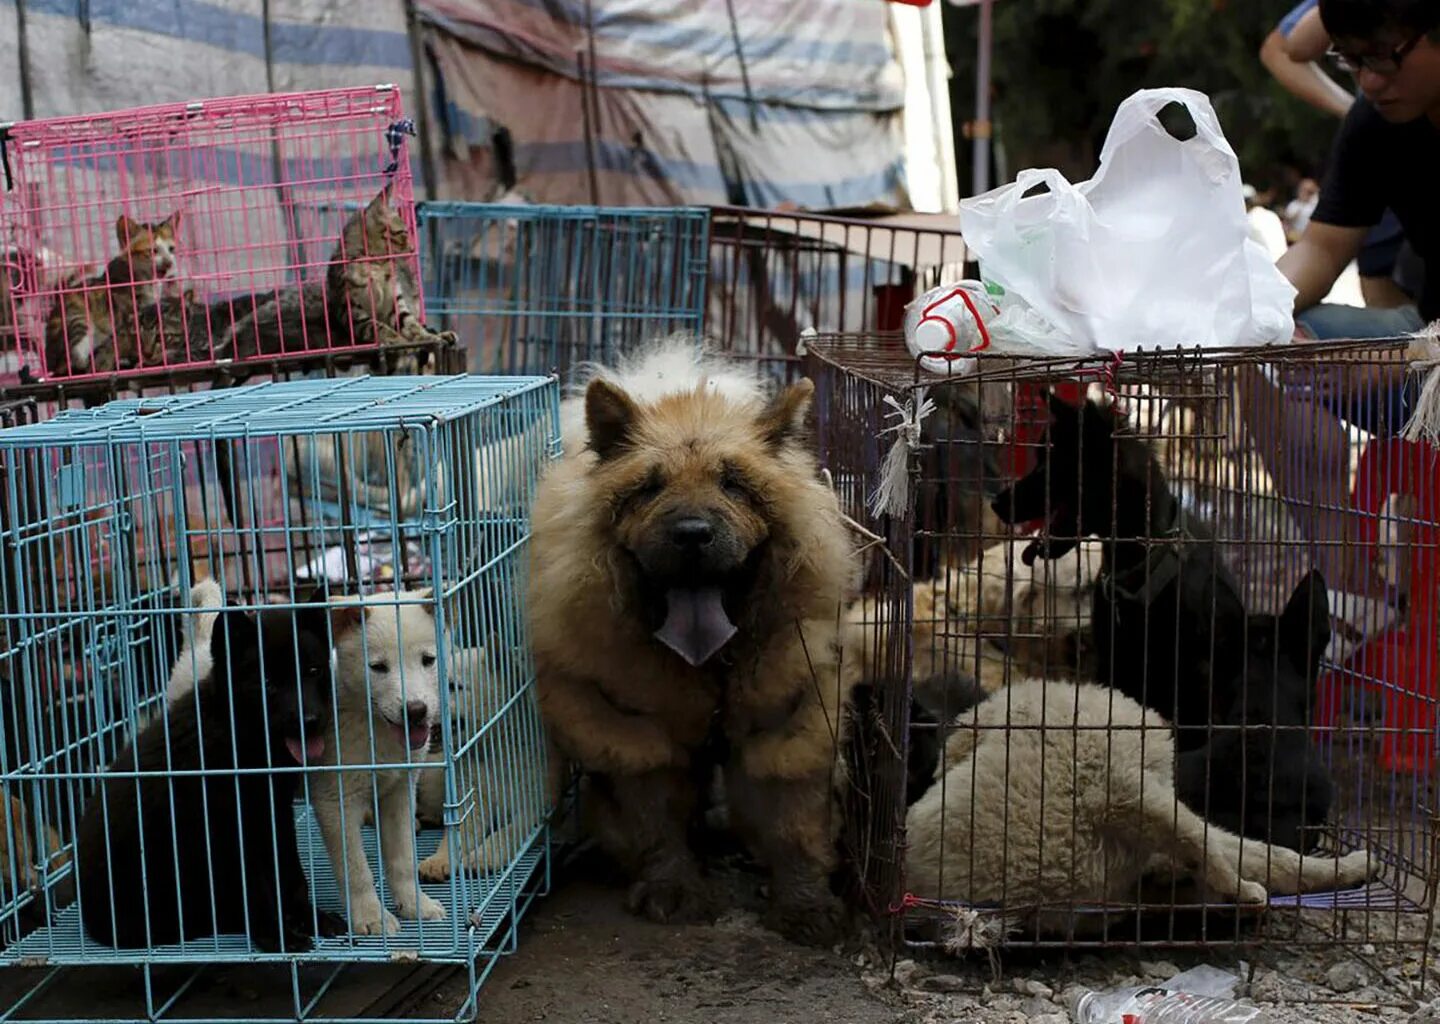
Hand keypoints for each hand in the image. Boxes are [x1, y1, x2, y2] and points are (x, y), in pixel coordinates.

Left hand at [1282, 344, 1408, 396]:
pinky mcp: (1341, 393)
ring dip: (1291, 380)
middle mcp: (1336, 362)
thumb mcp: (1341, 346)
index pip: (1309, 348)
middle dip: (1287, 365)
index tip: (1275, 350)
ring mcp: (1339, 378)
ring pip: (1309, 379)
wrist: (1385, 371)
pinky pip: (1318, 395)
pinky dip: (1303, 395)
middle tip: (1270, 366)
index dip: (1291, 350)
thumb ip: (1318, 346)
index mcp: (1336, 349)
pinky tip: (1289, 395)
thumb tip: (1294, 342)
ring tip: (1277, 379)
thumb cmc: (1358, 358)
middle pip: (1306, 363)